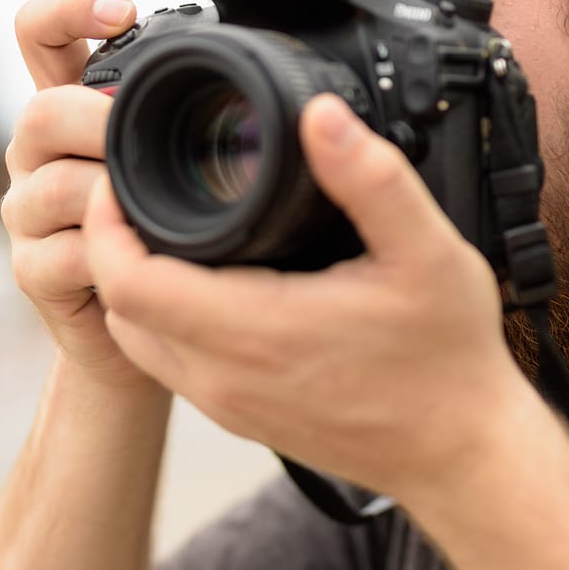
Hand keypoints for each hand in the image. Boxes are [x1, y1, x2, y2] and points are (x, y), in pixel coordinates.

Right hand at [1, 0, 156, 388]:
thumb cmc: (171, 235)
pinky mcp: (32, 270)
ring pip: (54, 184)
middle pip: (42, 111)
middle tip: (149, 139)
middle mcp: (36, 152)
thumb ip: (192, 114)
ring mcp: (27, 211)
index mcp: (70, 108)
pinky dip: (109, 255)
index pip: (39, 33)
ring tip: (156, 207)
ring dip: (111, 194)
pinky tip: (142, 258)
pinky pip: (63, 253)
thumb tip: (268, 68)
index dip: (68, 7)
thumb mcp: (179, 163)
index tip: (123, 10)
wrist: (144, 330)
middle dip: (99, 122)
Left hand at [83, 92, 533, 499]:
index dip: (107, 223)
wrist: (461, 455)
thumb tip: (321, 114)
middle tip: (136, 189)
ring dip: (131, 281)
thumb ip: (373, 179)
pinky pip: (166, 361)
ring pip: (136, 338)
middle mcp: (225, 376)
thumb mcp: (429, 253)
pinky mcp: (236, 415)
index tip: (124, 176)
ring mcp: (226, 403)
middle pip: (119, 306)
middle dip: (111, 244)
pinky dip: (158, 316)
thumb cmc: (448, 359)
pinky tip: (193, 279)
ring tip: (157, 224)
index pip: (130, 280)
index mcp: (255, 333)